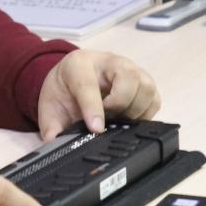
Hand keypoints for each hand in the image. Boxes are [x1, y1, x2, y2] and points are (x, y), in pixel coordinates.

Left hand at [36, 50, 159, 140]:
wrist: (73, 77)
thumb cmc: (64, 89)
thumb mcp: (50, 106)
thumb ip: (51, 125)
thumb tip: (55, 144)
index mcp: (79, 65)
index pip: (88, 84)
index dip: (93, 107)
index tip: (95, 128)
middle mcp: (108, 61)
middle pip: (128, 76)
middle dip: (120, 104)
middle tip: (108, 120)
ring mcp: (130, 69)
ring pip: (146, 86)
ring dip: (135, 110)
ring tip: (118, 120)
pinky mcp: (144, 82)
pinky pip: (155, 99)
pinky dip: (145, 114)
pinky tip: (129, 120)